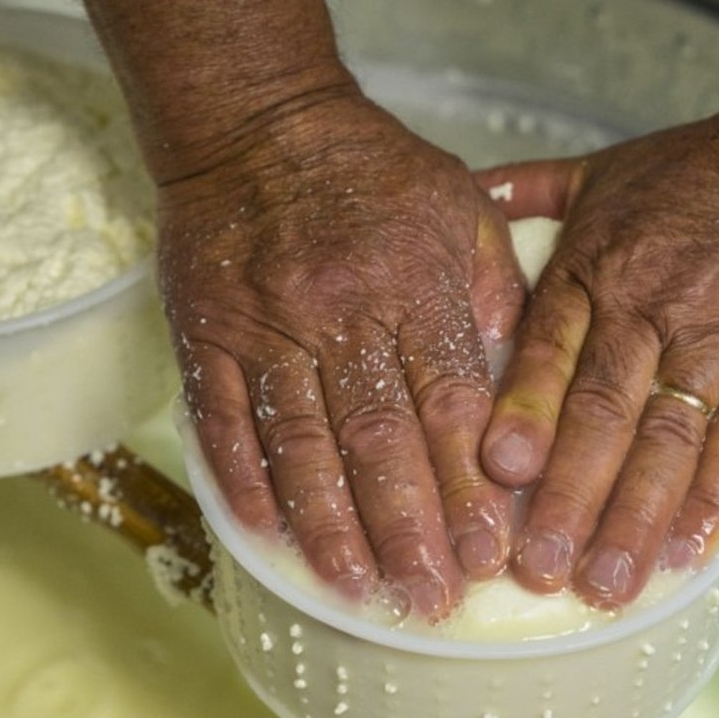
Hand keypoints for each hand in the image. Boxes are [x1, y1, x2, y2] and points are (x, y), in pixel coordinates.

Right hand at [158, 92, 524, 618]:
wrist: (259, 122)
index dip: (467, 487)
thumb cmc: (370, 167)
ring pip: (301, 444)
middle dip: (408, 528)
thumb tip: (510, 371)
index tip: (486, 550)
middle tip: (429, 595)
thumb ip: (493, 287)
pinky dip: (246, 478)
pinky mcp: (208, 333)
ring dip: (330, 524)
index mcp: (412, 286)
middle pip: (379, 441)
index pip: (449, 407)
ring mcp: (267, 328)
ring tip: (358, 586)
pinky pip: (223, 418)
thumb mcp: (460, 205)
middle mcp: (340, 315)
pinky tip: (269, 530)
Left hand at [475, 98, 718, 607]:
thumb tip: (461, 198)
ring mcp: (718, 337)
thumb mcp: (598, 171)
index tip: (496, 473)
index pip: (549, 351)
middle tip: (542, 565)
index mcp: (595, 268)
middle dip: (571, 494)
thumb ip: (524, 192)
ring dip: (638, 515)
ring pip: (671, 436)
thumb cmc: (701, 170)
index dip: (523, 412)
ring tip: (608, 580)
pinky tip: (691, 545)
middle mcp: (649, 308)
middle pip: (603, 411)